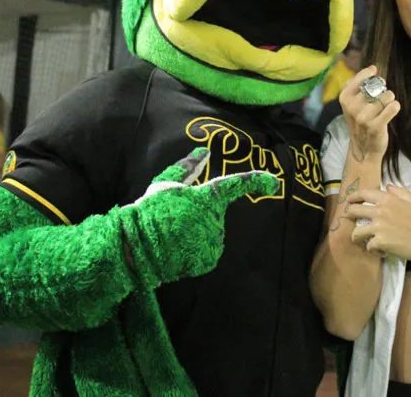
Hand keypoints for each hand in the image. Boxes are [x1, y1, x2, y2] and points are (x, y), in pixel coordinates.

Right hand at [119, 148, 278, 285]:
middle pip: (216, 214)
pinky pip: (208, 251)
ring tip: (174, 234)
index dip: (256, 180)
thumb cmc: (150, 211)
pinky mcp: (210, 258)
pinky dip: (196, 250)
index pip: (235, 184)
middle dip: (200, 215)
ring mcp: (213, 240)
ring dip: (197, 233)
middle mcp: (214, 218)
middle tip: (176, 219)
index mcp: (205, 197)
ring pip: (212, 233)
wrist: (137, 246)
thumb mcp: (166, 184)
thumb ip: (188, 167)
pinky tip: (179, 248)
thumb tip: (204, 151)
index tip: (274, 181)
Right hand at [339, 65, 400, 162]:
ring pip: (386, 96)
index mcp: (344, 98)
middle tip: (381, 96)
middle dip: (382, 89)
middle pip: (375, 87)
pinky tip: (392, 110)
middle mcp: (352, 108)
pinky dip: (395, 107)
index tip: (374, 75)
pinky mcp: (375, 127)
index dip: (369, 74)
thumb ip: (359, 85)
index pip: (360, 77)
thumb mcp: (353, 103)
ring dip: (389, 100)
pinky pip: (392, 108)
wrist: (364, 148)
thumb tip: (373, 67)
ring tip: (386, 107)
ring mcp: (363, 118)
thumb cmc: (361, 121)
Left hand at [345, 184, 410, 261]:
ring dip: (358, 237)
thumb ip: (399, 192)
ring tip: (363, 241)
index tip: (348, 200)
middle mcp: (380, 211)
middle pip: (354, 211)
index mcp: (388, 199)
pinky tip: (381, 251)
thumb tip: (387, 186)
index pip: (364, 194)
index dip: (354, 197)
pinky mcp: (380, 242)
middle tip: (350, 221)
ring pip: (356, 232)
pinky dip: (373, 250)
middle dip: (349, 216)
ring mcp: (379, 227)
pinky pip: (368, 246)